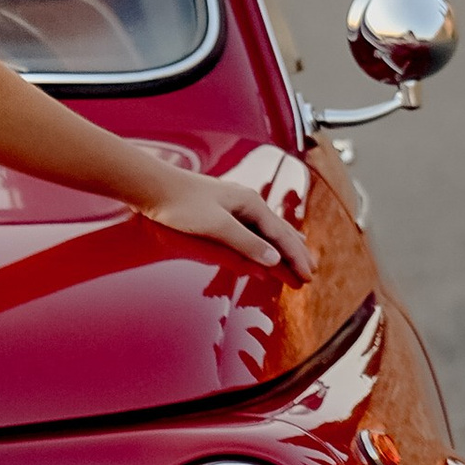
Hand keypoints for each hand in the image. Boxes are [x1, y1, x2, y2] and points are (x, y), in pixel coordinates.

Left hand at [141, 169, 315, 280]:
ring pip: (270, 230)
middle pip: (281, 232)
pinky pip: (255, 229)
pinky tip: (268, 244)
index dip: (296, 259)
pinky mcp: (224, 211)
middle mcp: (248, 203)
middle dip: (297, 254)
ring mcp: (236, 206)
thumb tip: (274, 259)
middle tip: (310, 274)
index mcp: (251, 204)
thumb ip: (245, 243)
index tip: (308, 277)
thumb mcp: (216, 226)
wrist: (154, 187)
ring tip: (299, 259)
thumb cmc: (181, 204)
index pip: (282, 236)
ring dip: (285, 248)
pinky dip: (268, 241)